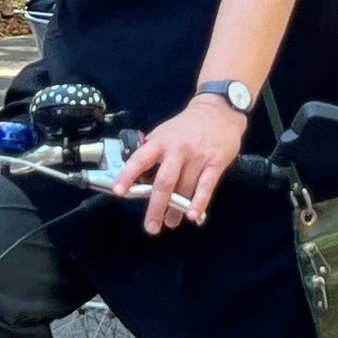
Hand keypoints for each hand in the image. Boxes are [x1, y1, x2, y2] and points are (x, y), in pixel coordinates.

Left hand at [117, 94, 249, 234]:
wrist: (218, 110)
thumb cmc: (187, 125)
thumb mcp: (164, 132)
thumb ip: (152, 152)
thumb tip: (138, 178)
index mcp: (160, 142)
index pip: (140, 159)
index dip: (128, 175)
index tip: (119, 191)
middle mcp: (177, 150)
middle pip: (164, 182)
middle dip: (156, 207)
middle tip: (151, 227)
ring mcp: (197, 157)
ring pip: (184, 188)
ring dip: (176, 210)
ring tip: (170, 223)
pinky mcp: (215, 164)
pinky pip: (206, 187)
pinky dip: (199, 203)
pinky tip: (193, 215)